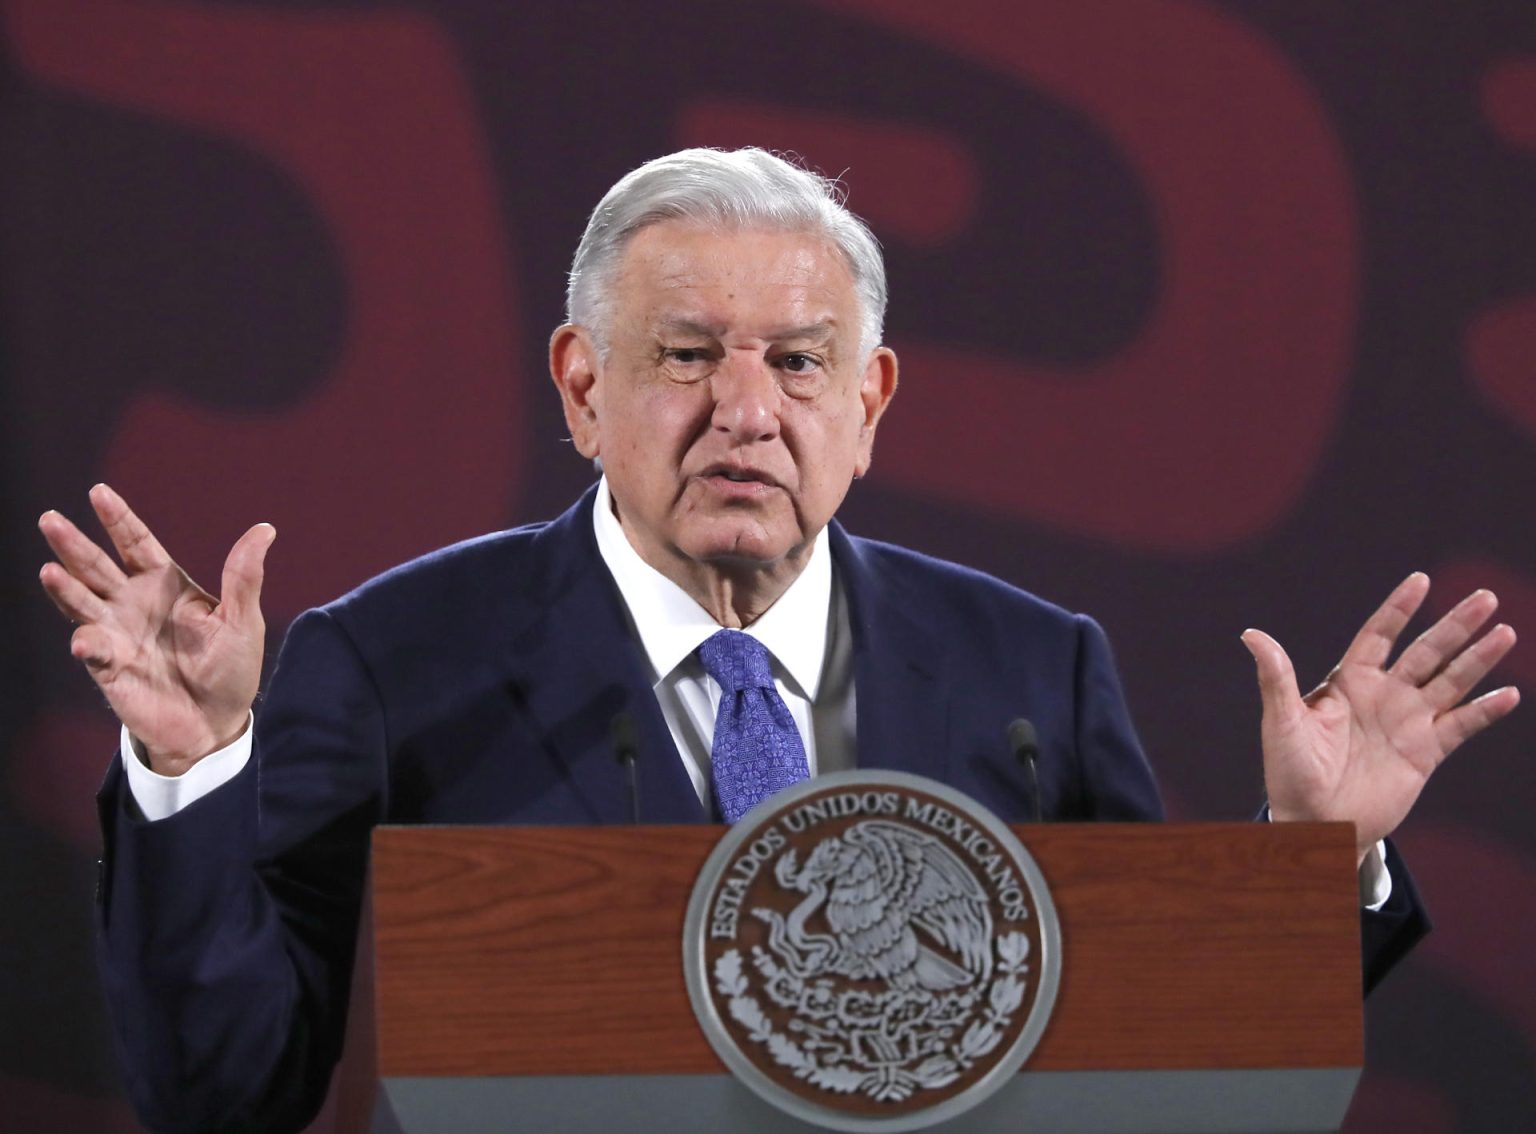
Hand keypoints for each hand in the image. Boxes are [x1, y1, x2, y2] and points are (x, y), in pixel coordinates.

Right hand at [38, 484, 274, 775]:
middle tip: (50, 519)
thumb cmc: (230, 668)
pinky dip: (89, 644)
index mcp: (166, 585)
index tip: (99, 492)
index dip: (118, 519)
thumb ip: (244, 577)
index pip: (136, 544)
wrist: (217, 723)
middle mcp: (133, 604)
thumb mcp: (243, 621)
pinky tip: (86, 640)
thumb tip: (265, 529)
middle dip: (74, 545)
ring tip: (49, 570)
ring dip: (65, 588)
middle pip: (98, 567)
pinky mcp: (110, 669)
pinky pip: (94, 652)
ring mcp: (118, 635)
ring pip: (83, 603)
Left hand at [1242, 572, 1518, 862]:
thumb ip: (1275, 677)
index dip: (1398, 608)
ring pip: (1451, 681)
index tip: (1421, 579)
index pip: (1379, 635)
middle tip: (1485, 597)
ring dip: (1478, 658)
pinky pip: (1461, 726)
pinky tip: (1509, 694)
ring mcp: (1407, 722)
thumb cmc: (1290, 772)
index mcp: (1348, 682)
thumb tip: (1251, 633)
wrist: (1316, 824)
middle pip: (1426, 651)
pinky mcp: (1425, 753)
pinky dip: (1485, 711)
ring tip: (1506, 632)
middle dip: (1454, 625)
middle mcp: (1383, 696)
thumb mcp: (1282, 721)